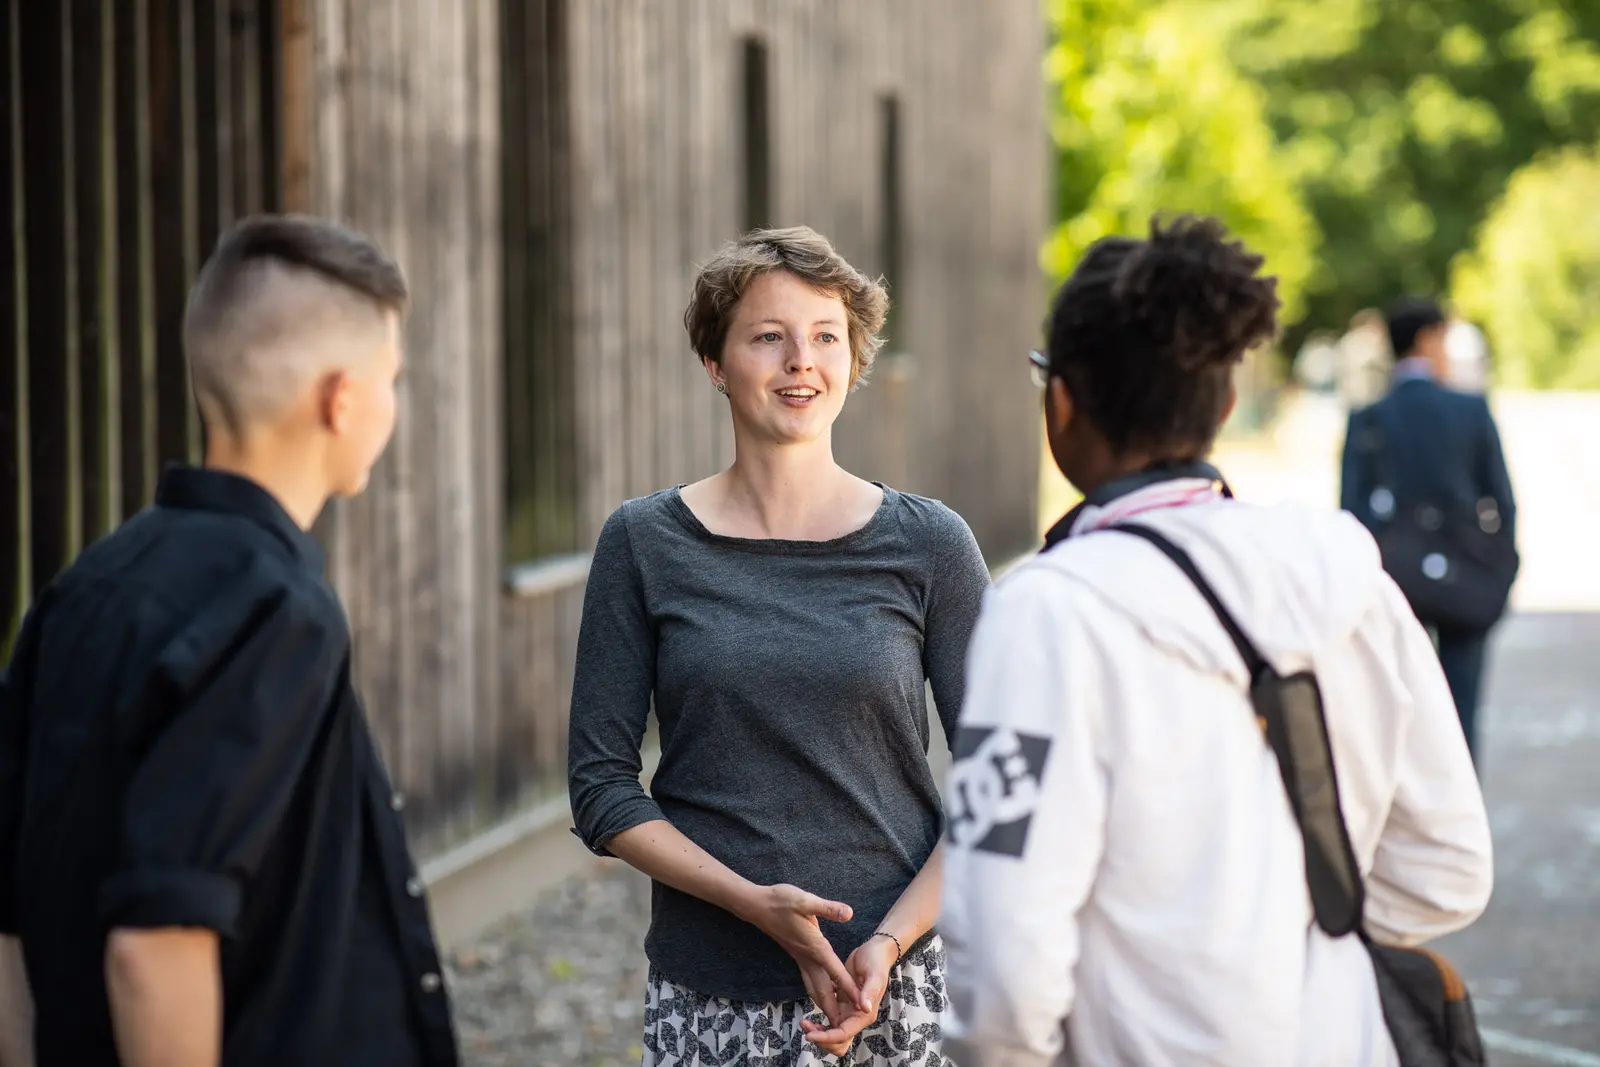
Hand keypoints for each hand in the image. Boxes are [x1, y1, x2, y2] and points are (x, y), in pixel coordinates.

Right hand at [738, 884, 865, 1026]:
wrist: (757, 906)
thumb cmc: (781, 901)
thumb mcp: (805, 900)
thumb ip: (827, 908)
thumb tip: (848, 913)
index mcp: (815, 946)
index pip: (836, 973)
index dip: (850, 989)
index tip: (862, 1007)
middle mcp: (808, 958)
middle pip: (824, 991)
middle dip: (835, 1012)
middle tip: (846, 1030)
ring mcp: (801, 959)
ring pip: (814, 989)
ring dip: (825, 1005)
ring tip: (835, 1021)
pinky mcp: (797, 957)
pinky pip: (809, 981)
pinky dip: (818, 993)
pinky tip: (823, 995)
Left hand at [801, 932, 898, 1055]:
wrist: (875, 950)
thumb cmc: (876, 960)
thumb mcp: (875, 973)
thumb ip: (870, 991)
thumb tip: (865, 1008)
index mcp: (865, 1014)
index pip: (844, 1034)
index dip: (827, 1037)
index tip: (811, 1035)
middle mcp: (857, 1016)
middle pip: (839, 1041)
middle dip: (823, 1040)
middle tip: (806, 1029)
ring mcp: (849, 1011)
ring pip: (833, 1033)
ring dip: (819, 1033)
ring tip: (805, 1023)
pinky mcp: (842, 1004)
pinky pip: (830, 1021)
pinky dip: (819, 1025)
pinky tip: (809, 1017)